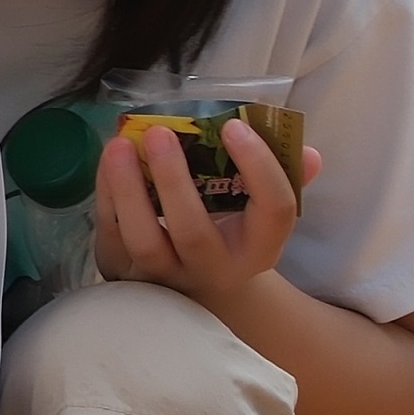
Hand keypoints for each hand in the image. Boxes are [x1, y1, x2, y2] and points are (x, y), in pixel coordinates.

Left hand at [95, 122, 312, 309]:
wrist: (199, 287)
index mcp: (261, 249)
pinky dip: (106, 195)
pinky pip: (111, 235)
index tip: (234, 126)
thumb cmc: (233, 233)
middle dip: (174, 180)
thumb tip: (307, 153)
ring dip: (127, 189)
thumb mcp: (261, 212)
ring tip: (120, 144)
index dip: (259, 167)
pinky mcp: (124, 275)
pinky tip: (108, 161)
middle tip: (159, 132)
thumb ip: (284, 178)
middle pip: (194, 233)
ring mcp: (165, 278)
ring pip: (144, 241)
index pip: (273, 211)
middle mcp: (214, 269)